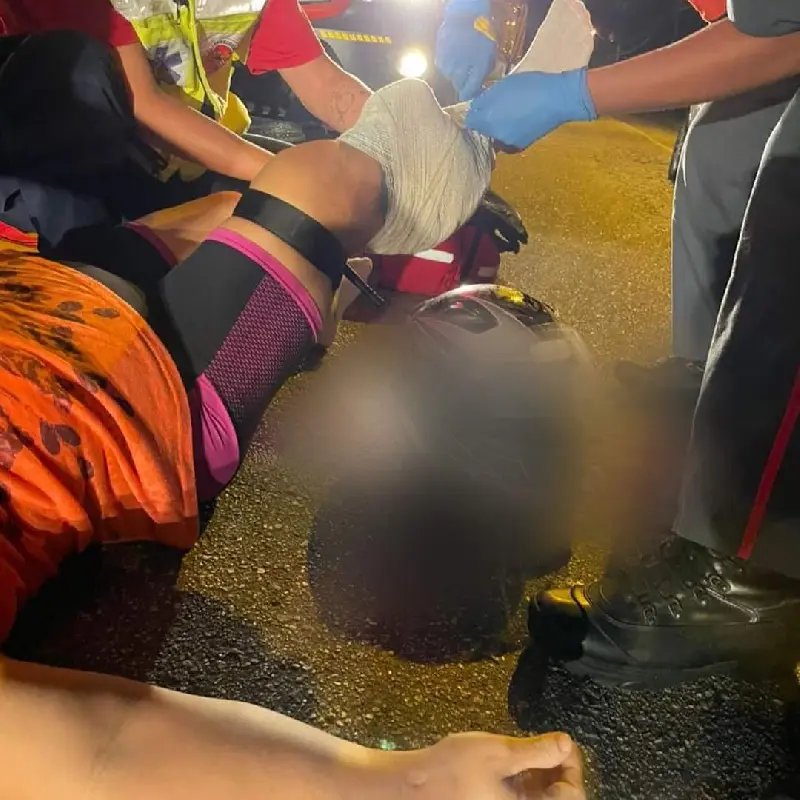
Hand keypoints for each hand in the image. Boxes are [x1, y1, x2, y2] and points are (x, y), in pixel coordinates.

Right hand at [387, 731, 585, 798]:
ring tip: (535, 748)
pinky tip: (517, 761)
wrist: (414, 786)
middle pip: (556, 798)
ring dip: (543, 775)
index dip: (572, 768)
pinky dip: (526, 780)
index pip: (570, 796)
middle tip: (552, 743)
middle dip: (558, 771)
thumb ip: (536, 751)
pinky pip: (522, 798)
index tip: (565, 742)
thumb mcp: (498, 753)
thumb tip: (565, 743)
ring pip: (540, 798)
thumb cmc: (454, 770)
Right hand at [436, 0, 497, 100]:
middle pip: (458, 86)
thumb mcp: (490, 52)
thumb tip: (480, 84)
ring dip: (455, 74)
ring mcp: (449, 64)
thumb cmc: (481, 32)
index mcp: (477, 68)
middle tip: (466, 76)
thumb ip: (485, 69)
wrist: (465, 15)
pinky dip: (448, 66)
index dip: (470, 94)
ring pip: (450, 78)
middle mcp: (461, 69)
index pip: (470, 91)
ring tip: (460, 62)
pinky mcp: (439, 58)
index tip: (470, 94)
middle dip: (462, 84)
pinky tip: (453, 56)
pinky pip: (443, 68)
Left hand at [465, 69, 596, 149]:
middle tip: (495, 106)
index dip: (473, 112)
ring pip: (496, 135)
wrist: (558, 99)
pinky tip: (518, 121)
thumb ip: (484, 99)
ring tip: (509, 114)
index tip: (478, 104)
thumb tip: (474, 107)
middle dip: (485, 120)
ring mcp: (509, 143)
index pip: (469, 120)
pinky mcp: (521, 146)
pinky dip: (510, 132)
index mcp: (487, 120)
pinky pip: (508, 139)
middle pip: (482, 129)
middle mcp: (495, 136)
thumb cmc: (530, 87)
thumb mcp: (503, 86)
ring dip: (498, 127)